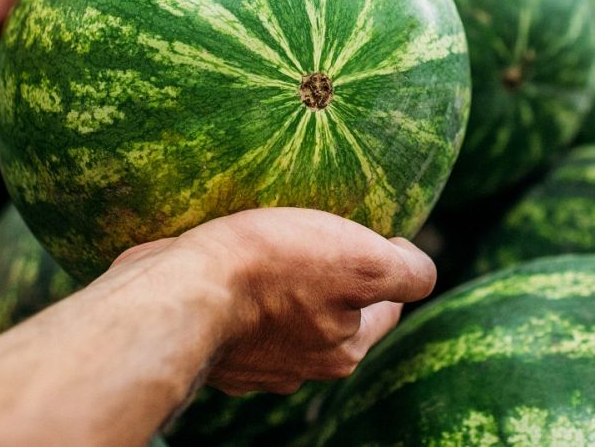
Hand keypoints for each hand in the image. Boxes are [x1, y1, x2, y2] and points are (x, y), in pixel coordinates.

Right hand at [111, 208, 436, 395]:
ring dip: (283, 280)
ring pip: (285, 311)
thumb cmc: (273, 270)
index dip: (385, 265)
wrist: (179, 291)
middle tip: (315, 232)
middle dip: (332, 275)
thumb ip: (405, 273)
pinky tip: (230, 258)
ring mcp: (250, 360)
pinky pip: (236, 309)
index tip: (365, 230)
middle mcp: (300, 365)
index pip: (388, 306)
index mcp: (344, 350)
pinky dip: (239, 287)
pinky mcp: (208, 339)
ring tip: (270, 238)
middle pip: (336, 312)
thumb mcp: (362, 264)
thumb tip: (415, 263)